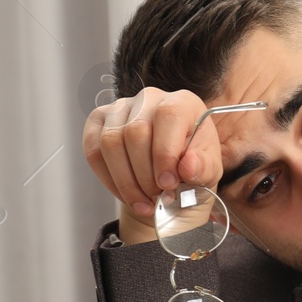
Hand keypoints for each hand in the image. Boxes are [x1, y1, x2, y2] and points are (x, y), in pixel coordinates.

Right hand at [82, 87, 217, 238]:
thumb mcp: (208, 171)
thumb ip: (204, 168)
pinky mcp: (98, 123)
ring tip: (144, 202)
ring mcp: (120, 108)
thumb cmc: (191, 166)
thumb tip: (189, 163)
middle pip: (135, 132)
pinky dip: (109, 179)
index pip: (168, 116)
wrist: (170, 176)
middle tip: (157, 197)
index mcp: (182, 102)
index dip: (165, 154)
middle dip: (145, 174)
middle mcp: (149, 98)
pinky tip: (126, 195)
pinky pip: (93, 151)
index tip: (168, 184)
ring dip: (126, 180)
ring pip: (110, 142)